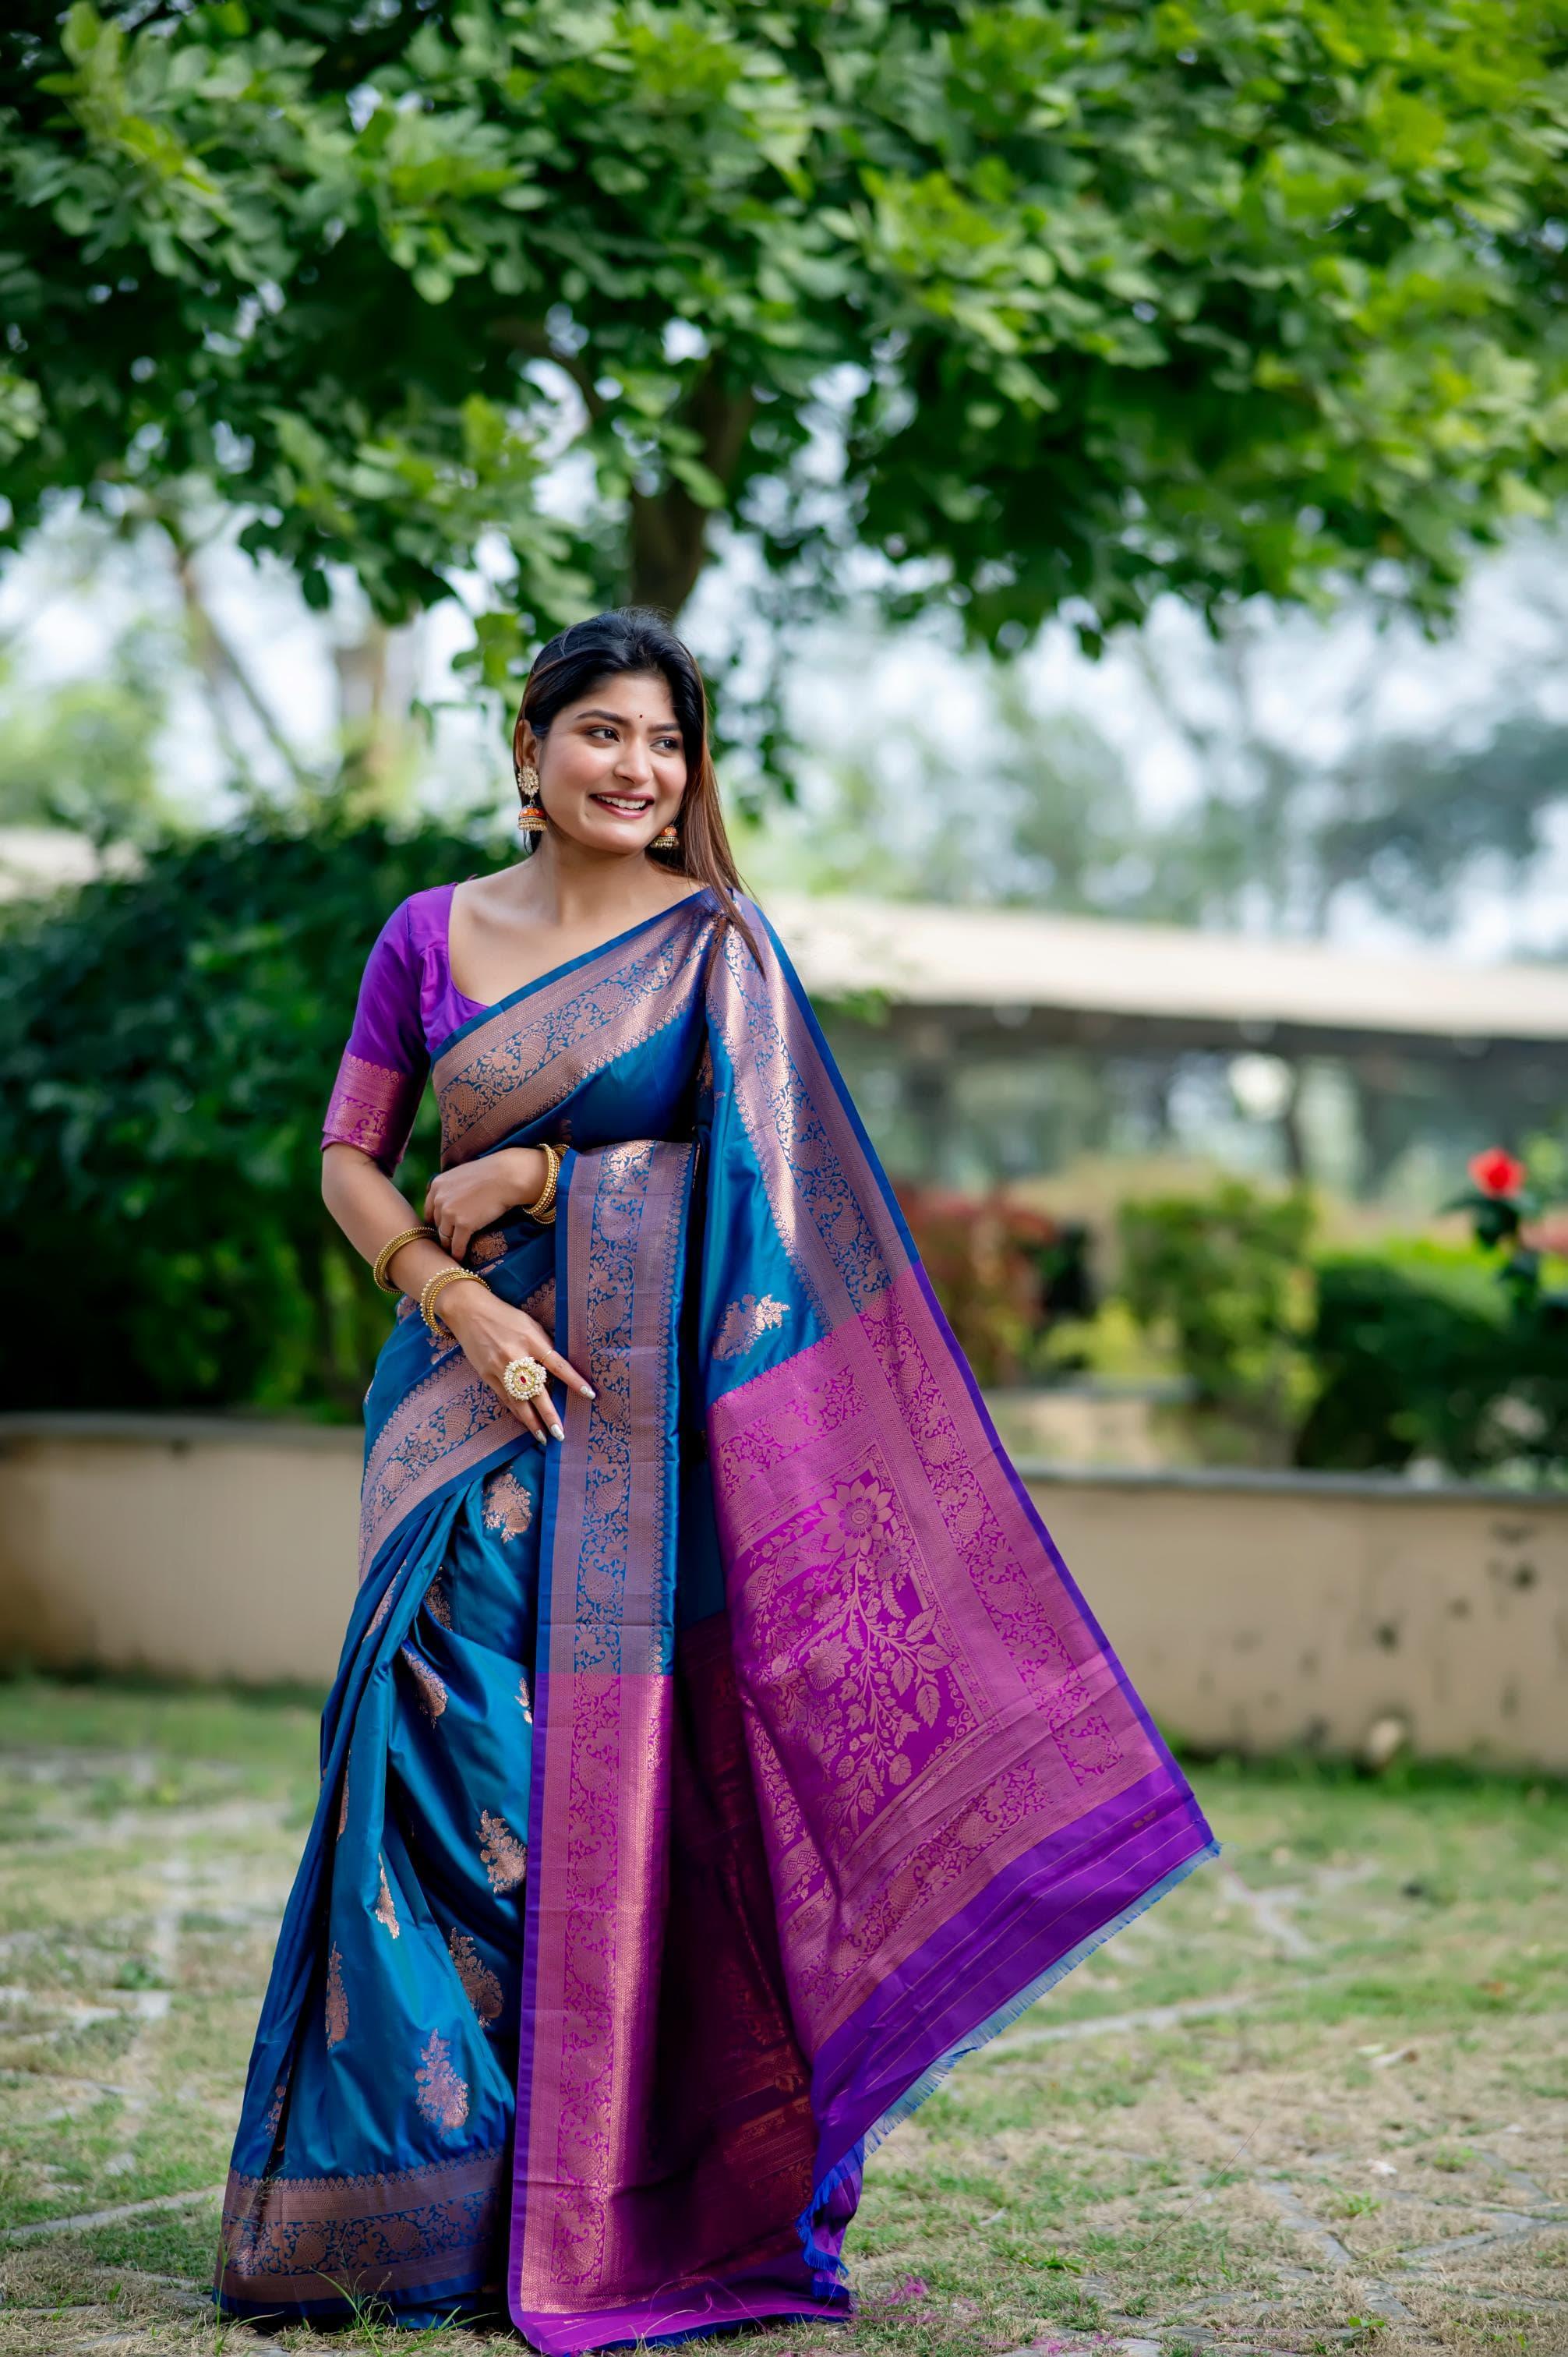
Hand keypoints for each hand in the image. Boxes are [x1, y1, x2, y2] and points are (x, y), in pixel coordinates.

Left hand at [424, 1148, 545, 1263]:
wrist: (506, 1177)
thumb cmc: (491, 1174)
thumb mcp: (462, 1175)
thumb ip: (451, 1188)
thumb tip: (452, 1201)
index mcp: (437, 1185)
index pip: (429, 1209)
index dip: (436, 1221)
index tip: (442, 1228)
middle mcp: (439, 1199)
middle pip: (436, 1224)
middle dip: (443, 1232)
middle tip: (448, 1242)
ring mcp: (449, 1213)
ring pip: (445, 1236)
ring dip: (449, 1245)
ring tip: (453, 1253)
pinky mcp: (463, 1225)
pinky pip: (456, 1245)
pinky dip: (458, 1253)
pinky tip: (460, 1257)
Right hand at [438, 1281, 593, 1445]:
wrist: (469, 1312)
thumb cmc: (505, 1317)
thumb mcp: (530, 1325)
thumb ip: (544, 1346)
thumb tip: (559, 1370)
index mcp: (531, 1340)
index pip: (558, 1365)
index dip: (574, 1381)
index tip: (589, 1394)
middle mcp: (516, 1356)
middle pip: (537, 1392)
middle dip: (550, 1415)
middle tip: (561, 1433)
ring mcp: (499, 1368)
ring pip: (519, 1402)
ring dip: (532, 1422)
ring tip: (544, 1437)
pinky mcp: (487, 1376)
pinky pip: (505, 1399)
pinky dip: (517, 1412)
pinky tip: (526, 1423)